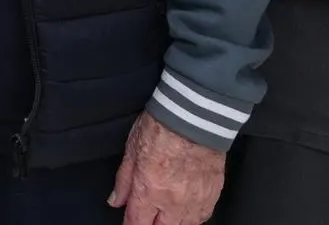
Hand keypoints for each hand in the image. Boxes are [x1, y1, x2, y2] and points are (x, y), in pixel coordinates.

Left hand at [109, 112, 225, 224]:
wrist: (195, 116)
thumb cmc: (162, 127)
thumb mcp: (132, 150)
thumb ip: (123, 180)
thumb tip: (116, 200)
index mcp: (149, 190)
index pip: (136, 222)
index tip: (129, 223)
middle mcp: (172, 201)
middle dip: (151, 224)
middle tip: (148, 216)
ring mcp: (195, 200)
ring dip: (172, 222)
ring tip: (166, 215)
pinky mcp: (212, 194)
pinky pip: (202, 216)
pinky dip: (192, 217)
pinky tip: (185, 211)